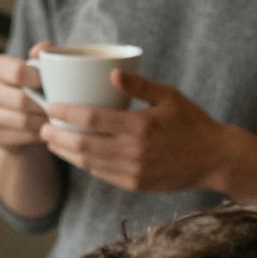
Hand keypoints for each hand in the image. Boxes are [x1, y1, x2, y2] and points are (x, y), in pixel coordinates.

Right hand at [0, 48, 50, 154]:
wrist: (15, 117)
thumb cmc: (31, 85)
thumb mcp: (37, 69)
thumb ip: (42, 57)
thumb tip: (44, 47)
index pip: (18, 72)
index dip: (39, 80)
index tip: (53, 85)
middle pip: (20, 100)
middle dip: (44, 105)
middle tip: (59, 108)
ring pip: (22, 120)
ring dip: (42, 121)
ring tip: (55, 119)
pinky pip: (19, 137)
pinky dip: (36, 135)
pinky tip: (44, 130)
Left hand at [40, 72, 225, 193]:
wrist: (214, 159)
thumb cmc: (191, 122)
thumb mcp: (169, 96)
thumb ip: (140, 86)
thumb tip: (112, 72)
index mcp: (140, 127)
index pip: (92, 120)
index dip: (67, 113)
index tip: (51, 106)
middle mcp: (134, 152)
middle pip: (83, 145)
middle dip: (58, 137)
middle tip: (42, 127)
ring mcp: (133, 172)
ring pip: (89, 164)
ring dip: (67, 153)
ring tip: (52, 142)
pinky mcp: (135, 185)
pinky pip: (102, 175)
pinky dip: (85, 165)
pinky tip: (75, 155)